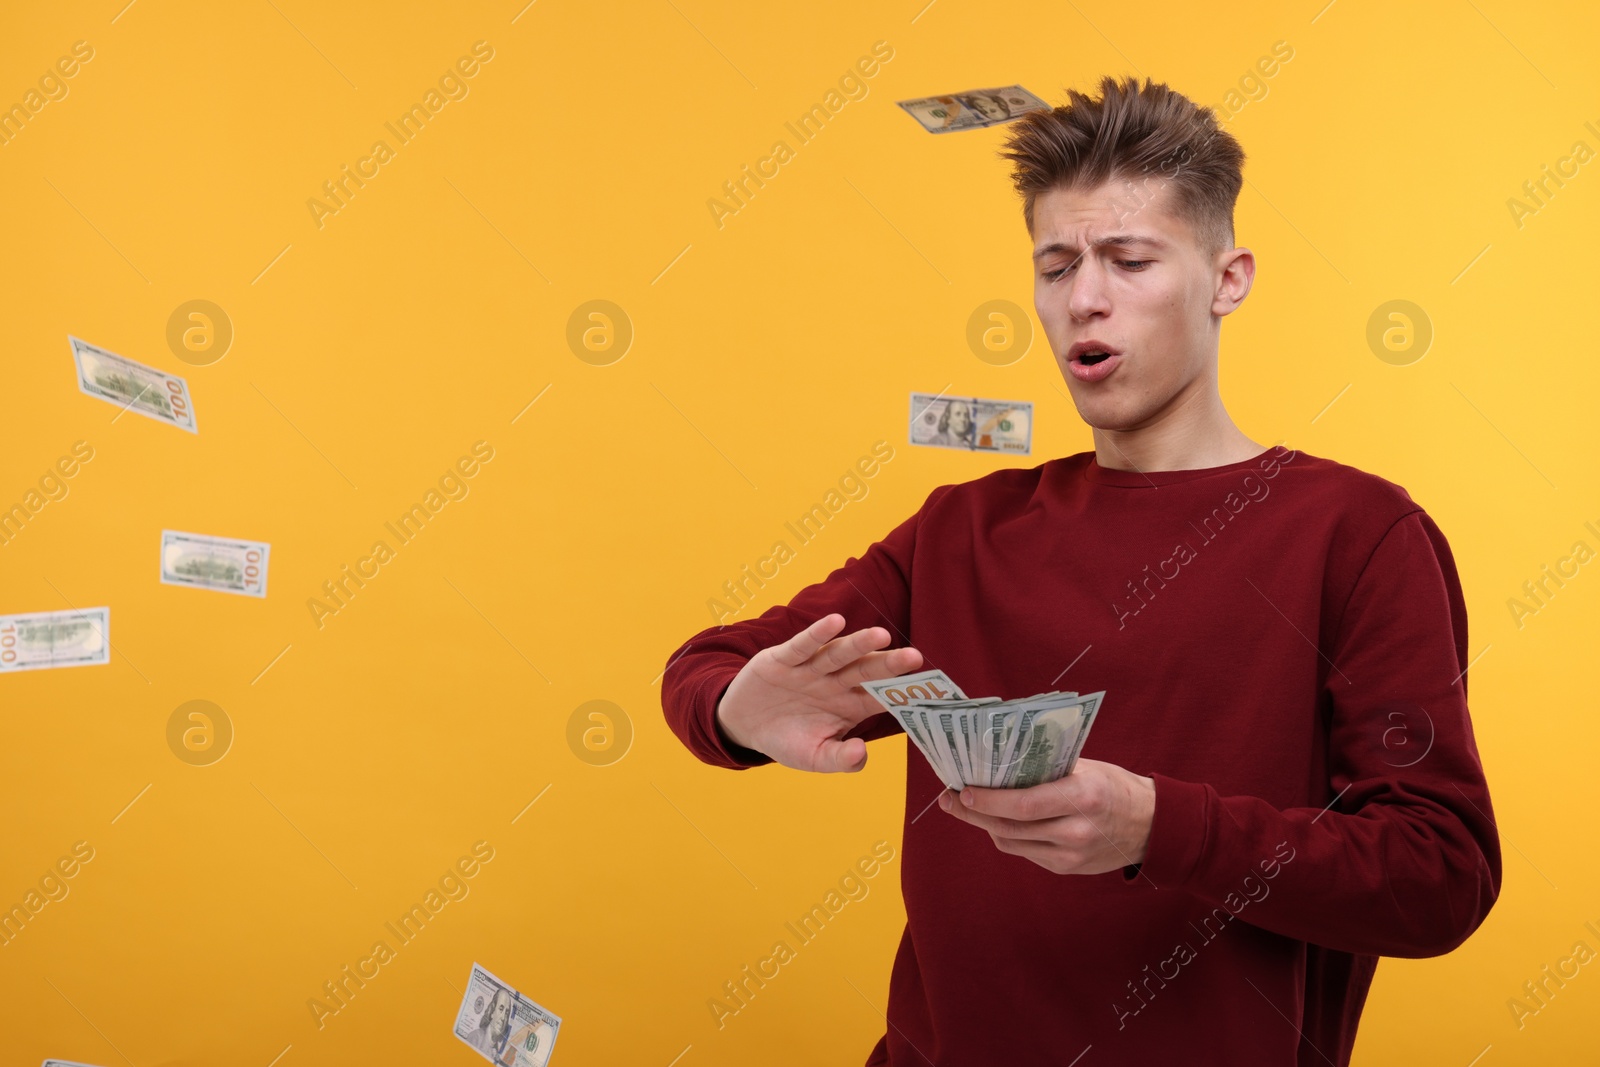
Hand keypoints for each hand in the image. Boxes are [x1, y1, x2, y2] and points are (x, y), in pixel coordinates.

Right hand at [716, 613, 922, 772]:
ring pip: (838, 654)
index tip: (927, 690)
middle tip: (913, 657)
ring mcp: (811, 669)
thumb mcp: (813, 757)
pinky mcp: (784, 659)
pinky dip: (817, 634)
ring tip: (880, 636)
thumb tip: (861, 754)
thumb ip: (839, 759)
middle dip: (888, 664)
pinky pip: (803, 646)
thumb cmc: (787, 739)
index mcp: (849, 705)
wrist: (744, 725)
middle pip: (865, 670)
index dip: (900, 692)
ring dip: (858, 644)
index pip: (879, 696)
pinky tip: (835, 622)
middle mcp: (835, 682)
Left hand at [937, 758, 1155, 874]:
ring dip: (985, 824)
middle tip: (949, 798)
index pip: (1024, 804)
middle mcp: (1076, 831)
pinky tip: (997, 819)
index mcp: (1084, 797)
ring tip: (967, 806)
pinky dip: (1008, 834)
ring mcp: (1071, 856)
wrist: (1152, 827)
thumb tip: (998, 762)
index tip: (962, 789)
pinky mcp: (1066, 869)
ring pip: (1012, 842)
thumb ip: (1046, 768)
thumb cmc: (1115, 787)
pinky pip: (1025, 851)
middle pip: (1010, 827)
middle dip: (973, 812)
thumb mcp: (1087, 768)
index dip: (988, 800)